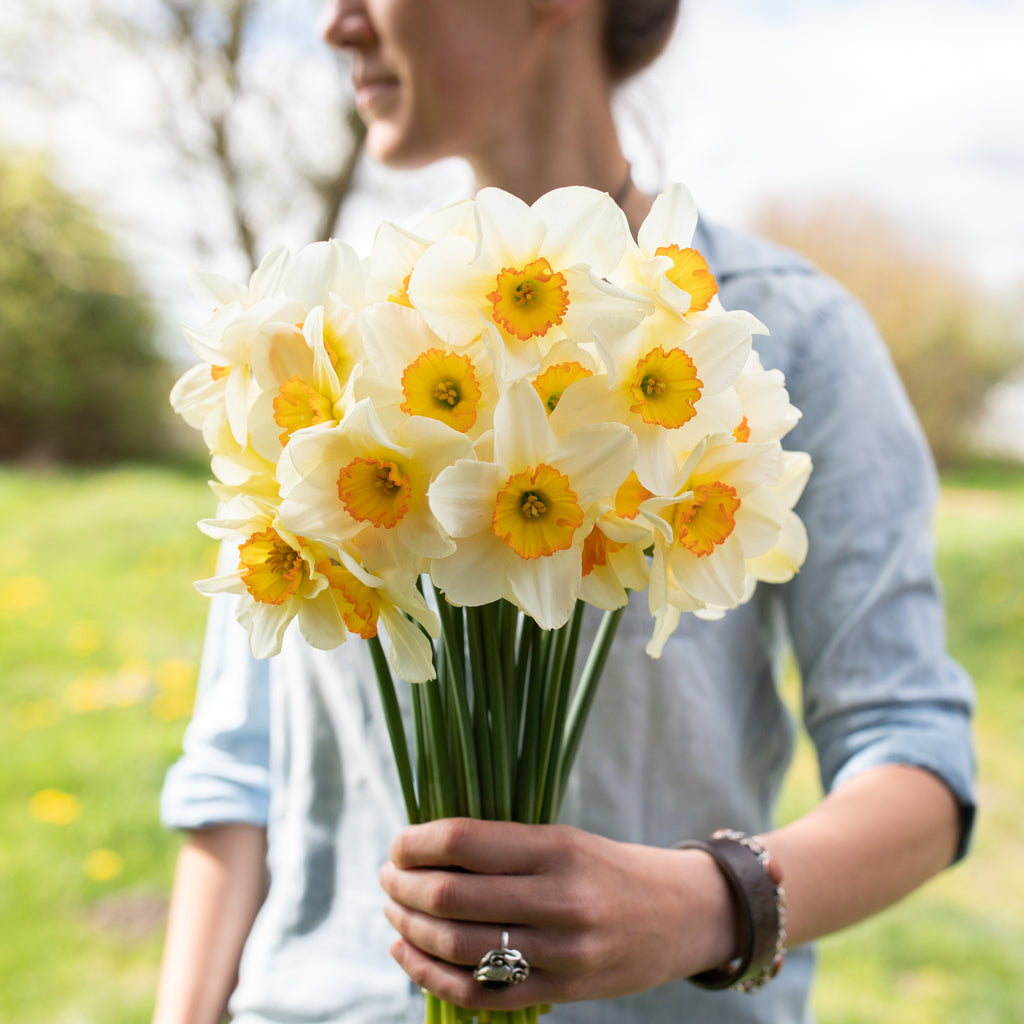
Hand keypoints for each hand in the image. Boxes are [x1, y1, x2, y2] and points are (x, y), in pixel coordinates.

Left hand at [378, 818, 735, 1010]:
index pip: (465, 841)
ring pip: (458, 946)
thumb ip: (503, 846)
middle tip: (387, 877)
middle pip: (452, 895)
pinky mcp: (560, 992)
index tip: (398, 844)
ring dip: (409, 928)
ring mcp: (560, 952)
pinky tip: (409, 954)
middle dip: (403, 886)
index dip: (417, 843)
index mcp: (557, 847)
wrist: (680, 915)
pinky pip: (480, 993)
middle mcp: (558, 898)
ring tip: (393, 913)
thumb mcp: (563, 839)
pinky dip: (431, 975)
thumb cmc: (609, 867)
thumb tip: (423, 850)